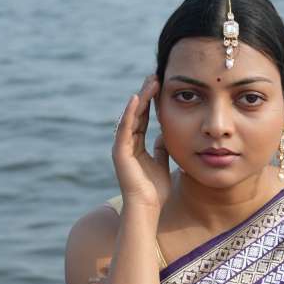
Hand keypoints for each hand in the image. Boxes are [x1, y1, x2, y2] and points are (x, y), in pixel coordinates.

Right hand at [112, 74, 171, 210]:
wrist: (147, 209)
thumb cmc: (155, 191)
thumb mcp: (162, 163)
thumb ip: (161, 149)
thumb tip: (164, 135)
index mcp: (137, 146)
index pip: (144, 118)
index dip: (151, 102)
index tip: (160, 85)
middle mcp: (127, 144)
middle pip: (136, 113)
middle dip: (145, 94)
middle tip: (154, 75)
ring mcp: (122, 147)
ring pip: (131, 116)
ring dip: (140, 98)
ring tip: (150, 81)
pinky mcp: (119, 152)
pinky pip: (125, 128)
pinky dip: (129, 113)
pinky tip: (136, 98)